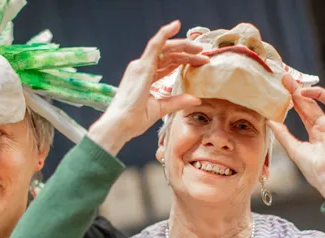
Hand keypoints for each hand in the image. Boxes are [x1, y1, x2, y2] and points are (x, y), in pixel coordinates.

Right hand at [88, 20, 207, 154]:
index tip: (200, 62)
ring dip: (183, 46)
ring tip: (199, 48)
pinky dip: (165, 33)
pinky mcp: (142, 66)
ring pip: (165, 48)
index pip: (168, 64)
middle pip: (169, 54)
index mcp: (145, 77)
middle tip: (204, 53)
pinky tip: (176, 25)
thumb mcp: (161, 108)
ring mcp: (141, 66)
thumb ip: (177, 101)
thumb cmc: (134, 120)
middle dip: (187, 52)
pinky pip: (155, 44)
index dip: (184, 61)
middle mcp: (141, 68)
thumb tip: (195, 99)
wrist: (120, 125)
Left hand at [267, 74, 324, 205]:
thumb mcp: (293, 148)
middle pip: (312, 102)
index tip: (282, 88)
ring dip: (315, 92)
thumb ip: (282, 133)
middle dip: (298, 90)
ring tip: (300, 89)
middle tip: (285, 79)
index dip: (294, 99)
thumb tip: (269, 121)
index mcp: (315, 132)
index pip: (303, 110)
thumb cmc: (314, 169)